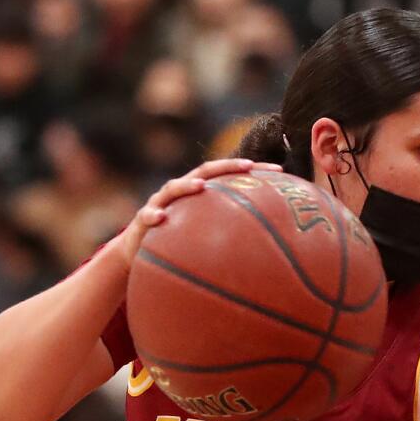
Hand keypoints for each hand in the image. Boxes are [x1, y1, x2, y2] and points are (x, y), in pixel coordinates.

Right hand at [115, 159, 280, 267]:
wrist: (140, 254)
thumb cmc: (180, 244)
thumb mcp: (209, 239)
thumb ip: (234, 237)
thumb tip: (273, 249)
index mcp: (201, 194)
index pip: (230, 176)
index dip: (253, 171)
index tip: (279, 170)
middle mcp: (182, 192)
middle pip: (205, 172)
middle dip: (227, 166)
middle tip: (248, 165)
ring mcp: (161, 203)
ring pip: (173, 188)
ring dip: (187, 185)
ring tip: (201, 186)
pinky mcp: (142, 221)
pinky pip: (147, 216)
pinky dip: (154, 215)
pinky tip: (162, 218)